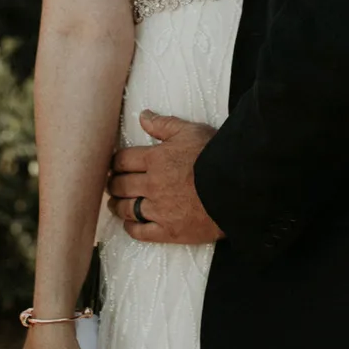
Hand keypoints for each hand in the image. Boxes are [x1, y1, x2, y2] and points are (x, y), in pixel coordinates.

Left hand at [107, 111, 223, 244]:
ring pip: (126, 209)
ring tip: (115, 204)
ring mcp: (158, 210)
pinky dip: (131, 228)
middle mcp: (152, 185)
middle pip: (120, 185)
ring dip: (117, 206)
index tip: (113, 166)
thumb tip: (142, 116)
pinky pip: (140, 232)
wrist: (235, 189)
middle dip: (113, 184)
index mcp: (155, 159)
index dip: (114, 163)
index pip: (122, 161)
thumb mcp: (190, 131)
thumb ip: (163, 124)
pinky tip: (129, 224)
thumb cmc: (215, 157)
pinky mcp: (168, 230)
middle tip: (112, 184)